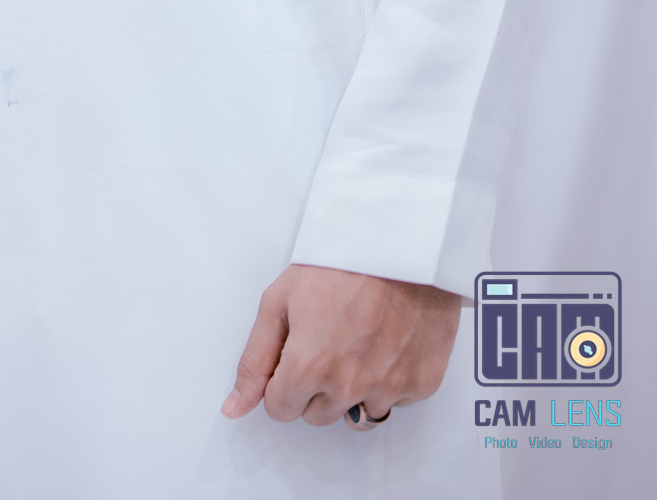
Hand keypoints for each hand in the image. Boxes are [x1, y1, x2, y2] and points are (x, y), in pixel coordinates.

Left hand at [221, 263, 460, 427]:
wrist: (399, 242)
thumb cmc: (340, 263)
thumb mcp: (279, 300)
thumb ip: (255, 359)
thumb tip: (235, 407)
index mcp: (309, 367)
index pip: (280, 409)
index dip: (281, 381)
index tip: (294, 354)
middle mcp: (348, 386)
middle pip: (317, 415)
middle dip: (315, 386)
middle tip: (327, 339)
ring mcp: (388, 388)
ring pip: (357, 414)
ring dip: (353, 388)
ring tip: (358, 340)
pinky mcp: (421, 383)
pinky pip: (396, 402)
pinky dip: (389, 378)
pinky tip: (387, 341)